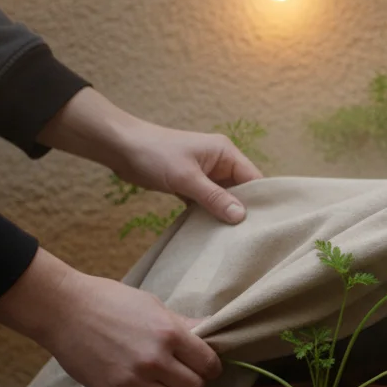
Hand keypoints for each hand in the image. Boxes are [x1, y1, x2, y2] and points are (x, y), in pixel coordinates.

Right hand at [0, 249, 221, 386]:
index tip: (205, 366)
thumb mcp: (153, 305)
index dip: (211, 367)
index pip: (209, 364)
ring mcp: (133, 380)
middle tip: (184, 376)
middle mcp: (155, 359)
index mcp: (169, 333)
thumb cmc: (110, 301)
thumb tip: (212, 331)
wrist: (64, 310)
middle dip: (194, 383)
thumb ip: (183, 325)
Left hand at [38, 88, 263, 223]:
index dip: (260, 201)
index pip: (254, 178)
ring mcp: (205, 174)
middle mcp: (219, 162)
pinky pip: (207, 202)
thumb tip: (241, 217)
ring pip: (223, 198)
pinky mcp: (190, 184)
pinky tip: (210, 234)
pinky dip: (208, 215)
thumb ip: (214, 197)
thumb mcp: (187, 178)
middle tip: (248, 238)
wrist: (120, 147)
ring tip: (232, 240)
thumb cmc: (155, 154)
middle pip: (241, 190)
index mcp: (225, 152)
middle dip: (242, 211)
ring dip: (224, 215)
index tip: (266, 225)